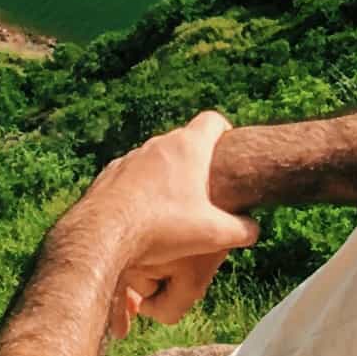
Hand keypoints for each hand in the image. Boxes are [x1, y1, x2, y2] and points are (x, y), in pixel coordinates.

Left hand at [66, 111, 257, 324]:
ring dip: (166, 175)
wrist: (102, 235)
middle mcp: (157, 145)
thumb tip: (253, 230)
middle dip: (196, 159)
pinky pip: (132, 175)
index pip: (213, 120)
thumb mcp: (214, 234)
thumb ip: (242, 229)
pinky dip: (141, 188)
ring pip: (155, 158)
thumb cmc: (163, 229)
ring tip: (173, 204)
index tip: (228, 147)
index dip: (225, 131)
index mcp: (187, 148)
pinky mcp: (109, 175)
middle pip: (183, 140)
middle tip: (205, 185)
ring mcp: (130, 158)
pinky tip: (144, 214)